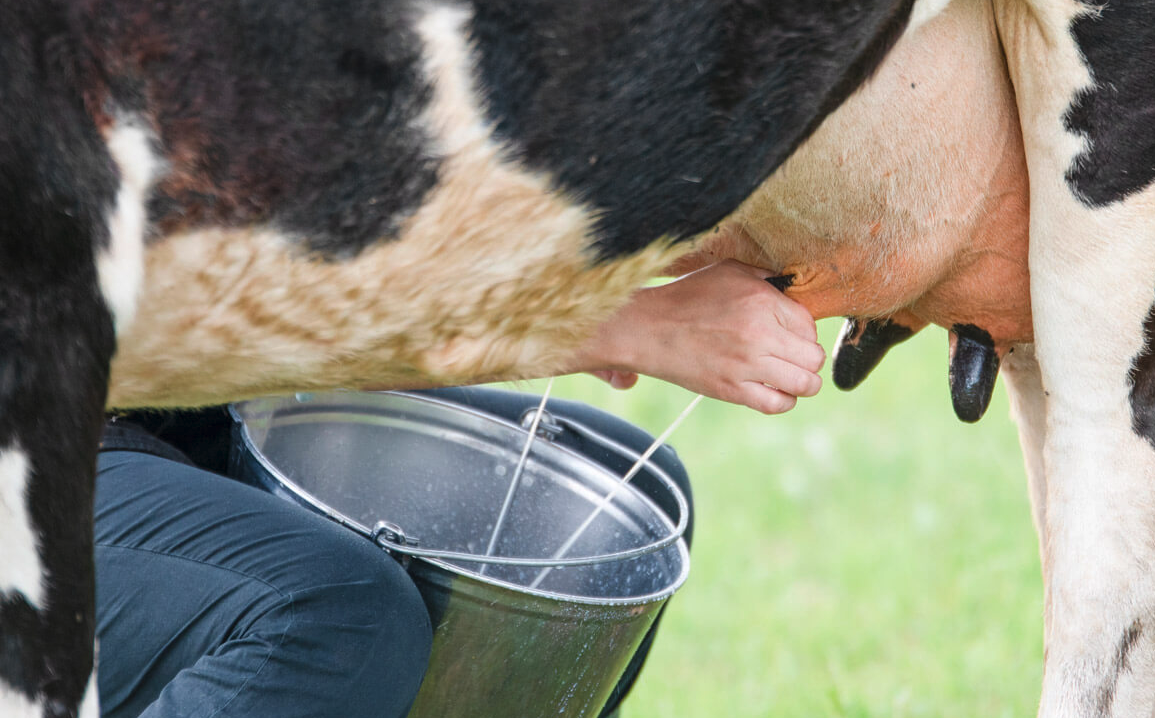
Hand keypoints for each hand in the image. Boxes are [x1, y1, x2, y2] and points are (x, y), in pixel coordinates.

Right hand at [570, 260, 824, 413]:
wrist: (649, 328)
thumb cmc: (688, 297)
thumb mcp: (729, 272)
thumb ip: (766, 279)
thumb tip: (794, 291)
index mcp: (762, 301)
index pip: (810, 324)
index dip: (803, 331)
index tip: (789, 334)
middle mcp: (760, 332)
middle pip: (813, 356)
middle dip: (808, 358)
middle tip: (793, 357)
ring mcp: (747, 364)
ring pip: (805, 383)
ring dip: (804, 383)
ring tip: (793, 378)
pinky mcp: (732, 390)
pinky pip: (777, 404)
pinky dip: (784, 401)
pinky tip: (776, 392)